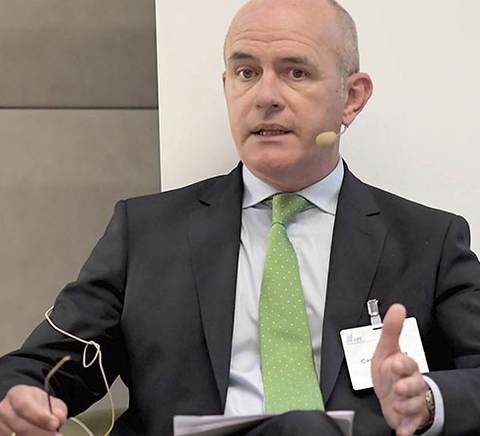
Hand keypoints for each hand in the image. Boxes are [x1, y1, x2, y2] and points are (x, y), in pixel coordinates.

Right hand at [0, 385, 66, 435]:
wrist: (31, 413)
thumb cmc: (41, 407)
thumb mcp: (53, 403)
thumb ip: (58, 410)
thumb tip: (57, 418)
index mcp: (17, 394)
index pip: (24, 405)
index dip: (40, 416)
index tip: (54, 424)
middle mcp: (4, 409)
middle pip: (21, 425)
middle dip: (40, 432)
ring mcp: (1, 424)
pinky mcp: (1, 434)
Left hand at [371, 304, 431, 435]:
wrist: (392, 397)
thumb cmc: (389, 372)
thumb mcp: (386, 350)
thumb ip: (391, 331)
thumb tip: (397, 307)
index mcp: (405, 366)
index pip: (408, 364)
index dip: (402, 364)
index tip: (396, 363)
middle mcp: (412, 384)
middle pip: (415, 385)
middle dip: (407, 387)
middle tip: (398, 388)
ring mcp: (412, 402)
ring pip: (414, 404)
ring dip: (405, 406)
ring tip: (396, 406)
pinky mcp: (410, 419)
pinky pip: (411, 425)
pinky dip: (407, 428)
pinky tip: (402, 431)